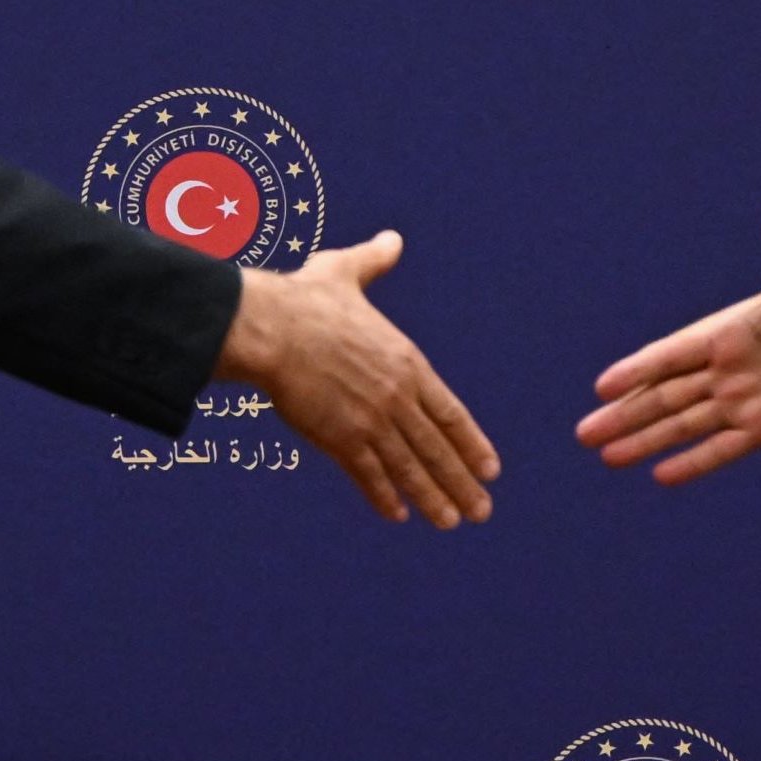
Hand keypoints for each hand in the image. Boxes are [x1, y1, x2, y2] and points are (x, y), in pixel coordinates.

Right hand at [215, 230, 498, 527]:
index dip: (471, 443)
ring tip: (452, 520)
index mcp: (406, 362)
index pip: (449, 412)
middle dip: (461, 481)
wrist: (271, 328)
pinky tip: (398, 515)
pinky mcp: (337, 438)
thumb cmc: (306, 299)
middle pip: (436, 447)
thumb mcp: (348, 272)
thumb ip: (375, 262)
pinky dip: (384, 496)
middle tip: (482, 510)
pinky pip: (366, 474)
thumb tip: (392, 239)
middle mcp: (395, 395)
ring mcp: (369, 420)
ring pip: (408, 467)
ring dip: (432, 497)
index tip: (490, 467)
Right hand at [576, 198, 760, 483]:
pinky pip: (722, 448)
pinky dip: (694, 462)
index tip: (604, 387)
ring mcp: (741, 401)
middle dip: (626, 414)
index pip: (673, 355)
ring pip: (684, 425)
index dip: (639, 370)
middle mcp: (723, 370)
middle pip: (665, 396)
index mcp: (725, 333)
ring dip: (646, 440)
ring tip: (607, 456)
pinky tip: (661, 475)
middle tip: (584, 434)